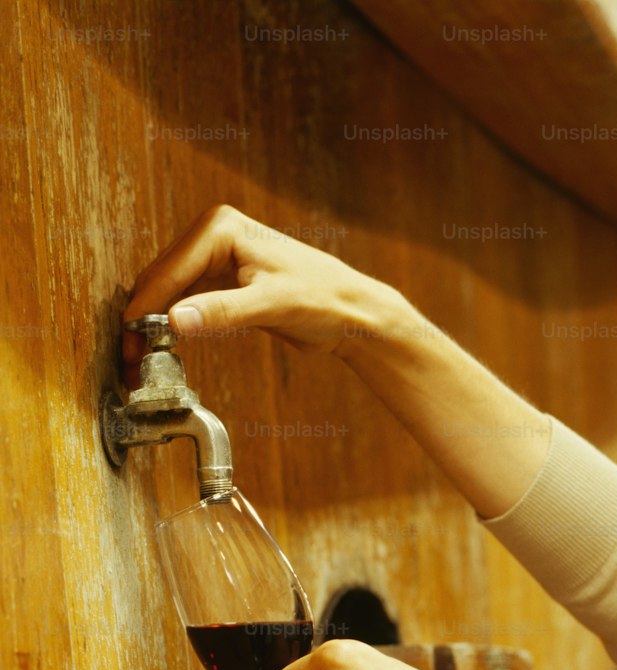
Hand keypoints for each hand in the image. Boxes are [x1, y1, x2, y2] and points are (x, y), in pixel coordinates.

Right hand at [122, 203, 399, 377]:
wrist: (354, 312)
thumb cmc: (325, 298)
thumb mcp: (271, 305)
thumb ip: (221, 311)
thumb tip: (174, 320)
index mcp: (221, 228)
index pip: (169, 271)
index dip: (144, 310)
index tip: (129, 343)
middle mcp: (215, 236)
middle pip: (162, 280)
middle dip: (143, 319)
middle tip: (129, 360)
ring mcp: (218, 259)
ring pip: (171, 293)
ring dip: (154, 324)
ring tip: (139, 360)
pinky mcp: (226, 283)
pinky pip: (189, 302)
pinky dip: (175, 324)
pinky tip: (164, 347)